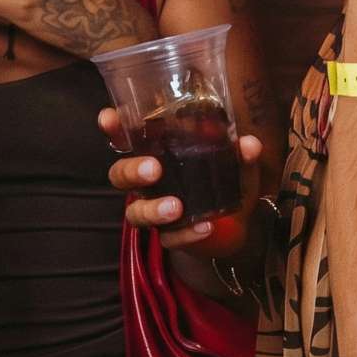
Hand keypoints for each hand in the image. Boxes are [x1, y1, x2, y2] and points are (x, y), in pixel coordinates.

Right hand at [97, 106, 267, 252]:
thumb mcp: (236, 165)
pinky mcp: (169, 236)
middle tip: (154, 169)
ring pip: (136, 212)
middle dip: (132, 171)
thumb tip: (248, 144)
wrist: (236, 227)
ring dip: (154, 209)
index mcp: (158, 154)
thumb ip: (241, 154)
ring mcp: (155, 210)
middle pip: (120, 175)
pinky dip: (186, 234)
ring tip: (177, 207)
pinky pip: (169, 238)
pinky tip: (204, 227)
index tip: (108, 118)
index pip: (128, 138)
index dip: (114, 128)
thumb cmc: (224, 182)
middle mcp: (149, 182)